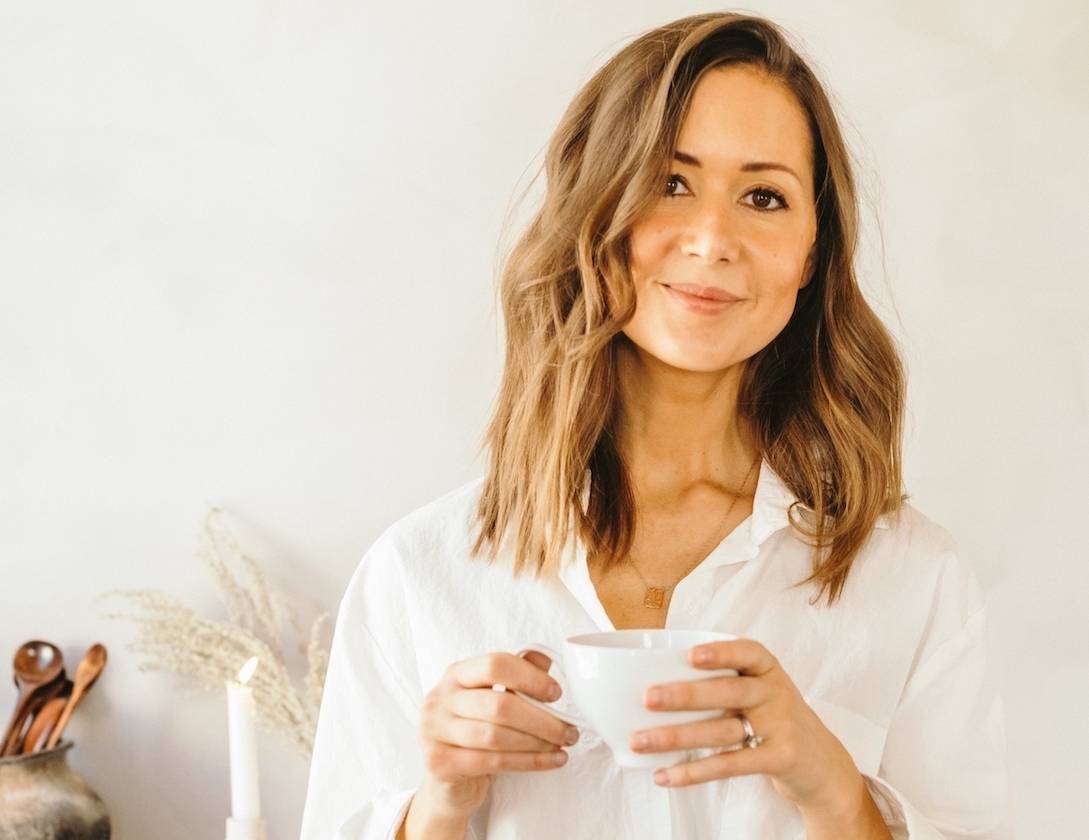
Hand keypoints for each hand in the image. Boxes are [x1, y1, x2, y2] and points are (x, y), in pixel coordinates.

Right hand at [416, 650, 580, 820]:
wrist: (446, 778)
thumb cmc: (474, 731)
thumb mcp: (492, 697)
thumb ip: (516, 675)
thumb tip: (544, 658)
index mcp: (456, 674)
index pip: (494, 664)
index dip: (530, 677)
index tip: (556, 693)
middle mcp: (440, 699)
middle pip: (498, 705)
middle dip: (541, 720)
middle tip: (569, 730)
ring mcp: (435, 731)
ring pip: (496, 736)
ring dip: (537, 743)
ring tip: (562, 746)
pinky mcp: (440, 763)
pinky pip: (493, 762)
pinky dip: (529, 762)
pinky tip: (550, 761)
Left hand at [628, 638, 864, 818]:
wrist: (824, 765)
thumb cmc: (775, 719)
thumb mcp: (761, 692)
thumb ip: (723, 683)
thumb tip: (653, 683)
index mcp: (768, 671)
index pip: (748, 652)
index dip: (720, 652)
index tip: (689, 655)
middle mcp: (776, 694)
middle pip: (729, 692)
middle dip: (685, 694)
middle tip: (647, 698)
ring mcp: (781, 727)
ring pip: (723, 730)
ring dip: (677, 736)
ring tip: (639, 741)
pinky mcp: (780, 759)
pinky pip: (731, 765)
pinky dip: (694, 772)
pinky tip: (665, 775)